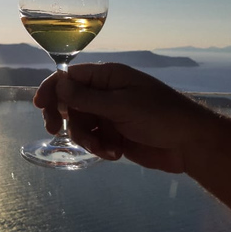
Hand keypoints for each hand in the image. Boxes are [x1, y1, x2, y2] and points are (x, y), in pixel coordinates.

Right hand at [34, 63, 214, 172]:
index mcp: (108, 77)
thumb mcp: (121, 105)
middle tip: (54, 131)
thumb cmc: (160, 116)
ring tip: (103, 149)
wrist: (191, 145)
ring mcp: (110, 114)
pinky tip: (114, 153)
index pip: (69, 77)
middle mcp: (106, 93)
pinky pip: (94, 140)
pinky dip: (99, 148)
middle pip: (69, 102)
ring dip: (86, 139)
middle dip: (64, 118)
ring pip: (80, 124)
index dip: (52, 89)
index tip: (39, 106)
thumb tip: (58, 85)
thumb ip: (86, 97)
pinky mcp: (115, 135)